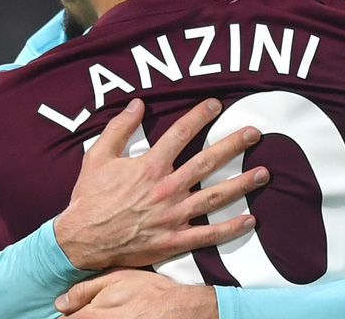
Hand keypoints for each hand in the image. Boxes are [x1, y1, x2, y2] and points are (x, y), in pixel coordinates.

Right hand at [53, 97, 268, 269]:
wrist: (80, 240)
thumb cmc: (89, 198)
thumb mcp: (97, 157)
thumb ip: (119, 128)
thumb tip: (137, 103)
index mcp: (149, 166)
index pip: (180, 133)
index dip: (200, 115)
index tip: (217, 104)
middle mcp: (166, 188)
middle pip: (207, 162)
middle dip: (233, 145)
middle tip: (255, 133)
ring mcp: (172, 215)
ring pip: (214, 197)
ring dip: (242, 184)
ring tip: (264, 173)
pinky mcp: (173, 240)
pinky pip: (208, 234)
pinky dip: (230, 228)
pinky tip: (251, 220)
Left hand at [55, 269, 216, 318]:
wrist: (179, 310)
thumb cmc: (149, 291)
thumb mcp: (117, 278)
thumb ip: (85, 289)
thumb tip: (60, 302)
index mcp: (91, 316)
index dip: (64, 316)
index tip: (68, 313)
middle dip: (76, 318)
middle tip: (90, 311)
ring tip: (109, 311)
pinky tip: (118, 315)